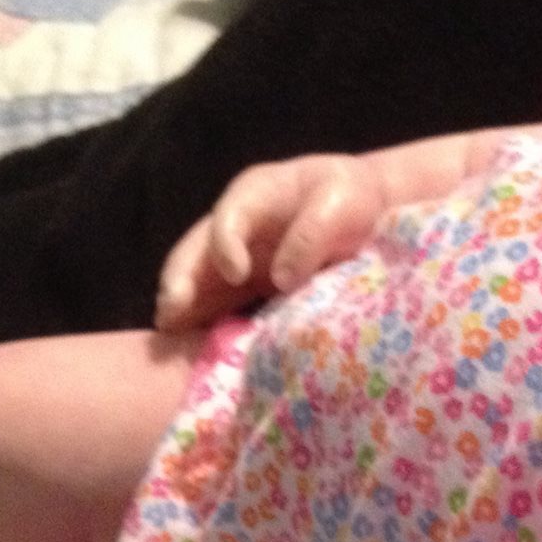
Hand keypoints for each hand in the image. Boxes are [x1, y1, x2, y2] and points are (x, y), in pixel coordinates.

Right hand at [154, 154, 381, 330]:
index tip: (237, 274)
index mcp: (255, 194)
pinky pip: (218, 302)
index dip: (226, 245)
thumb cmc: (353, 197)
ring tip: (170, 335)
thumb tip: (282, 277)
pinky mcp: (249, 285)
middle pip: (196, 250)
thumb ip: (311, 234)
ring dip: (182, 306)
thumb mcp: (339, 202)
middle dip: (180, 279)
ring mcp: (239, 257)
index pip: (229, 218)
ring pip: (199, 280)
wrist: (371, 211)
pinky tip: (194, 346)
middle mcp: (236, 226)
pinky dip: (204, 322)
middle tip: (171, 312)